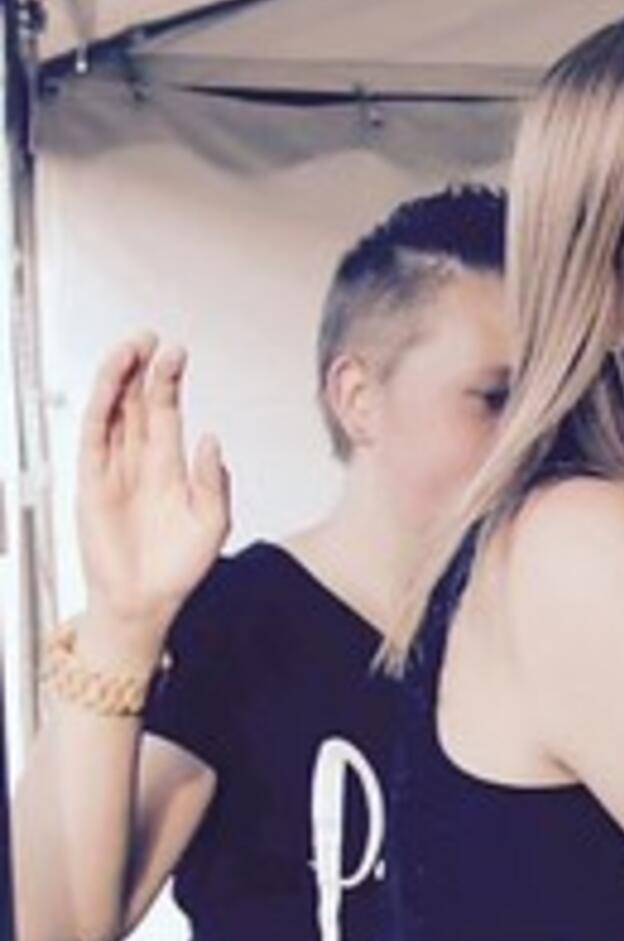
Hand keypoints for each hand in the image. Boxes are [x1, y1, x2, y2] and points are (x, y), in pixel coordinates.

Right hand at [76, 337, 230, 660]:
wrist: (147, 602)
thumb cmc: (179, 567)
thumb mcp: (212, 524)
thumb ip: (214, 483)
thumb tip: (212, 440)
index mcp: (169, 467)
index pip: (166, 413)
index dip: (169, 381)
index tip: (176, 351)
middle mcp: (139, 462)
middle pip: (137, 403)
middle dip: (144, 369)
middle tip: (152, 338)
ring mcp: (113, 469)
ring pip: (112, 412)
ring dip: (118, 379)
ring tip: (130, 348)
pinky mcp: (92, 482)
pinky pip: (93, 437)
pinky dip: (101, 408)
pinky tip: (111, 386)